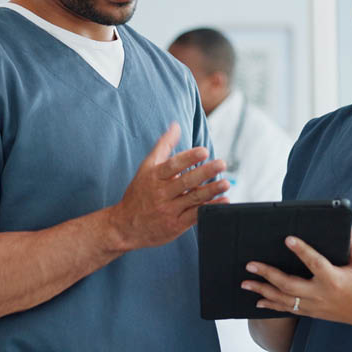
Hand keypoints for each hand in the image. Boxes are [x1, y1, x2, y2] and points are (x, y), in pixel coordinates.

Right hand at [110, 122, 228, 249]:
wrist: (125, 226)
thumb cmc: (139, 192)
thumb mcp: (146, 167)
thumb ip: (163, 146)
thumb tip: (176, 125)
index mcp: (154, 177)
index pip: (172, 165)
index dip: (188, 158)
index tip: (203, 151)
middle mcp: (161, 193)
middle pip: (185, 181)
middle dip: (205, 172)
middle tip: (221, 164)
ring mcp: (169, 210)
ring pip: (193, 199)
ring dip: (211, 191)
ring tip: (226, 183)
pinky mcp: (176, 225)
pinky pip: (196, 216)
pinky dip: (210, 208)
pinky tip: (224, 201)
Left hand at [241, 227, 351, 328]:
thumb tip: (346, 224)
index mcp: (334, 279)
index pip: (315, 263)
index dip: (301, 250)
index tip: (288, 239)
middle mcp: (321, 294)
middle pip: (289, 285)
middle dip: (268, 274)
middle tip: (250, 265)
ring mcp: (314, 306)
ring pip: (284, 300)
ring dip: (263, 291)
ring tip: (245, 282)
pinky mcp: (312, 312)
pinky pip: (288, 309)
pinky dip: (271, 305)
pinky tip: (257, 302)